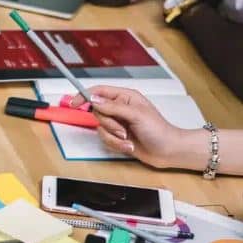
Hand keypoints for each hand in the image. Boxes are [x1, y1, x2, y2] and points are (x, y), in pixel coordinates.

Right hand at [75, 85, 197, 168]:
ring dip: (113, 136)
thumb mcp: (135, 114)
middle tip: (122, 129)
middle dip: (108, 124)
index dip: (85, 95)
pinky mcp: (117, 136)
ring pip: (100, 127)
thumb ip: (113, 106)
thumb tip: (93, 100)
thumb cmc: (158, 130)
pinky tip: (129, 146)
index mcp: (125, 97)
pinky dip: (116, 144)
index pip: (99, 91)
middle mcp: (120, 108)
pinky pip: (105, 139)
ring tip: (128, 139)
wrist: (168, 151)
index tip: (74, 103)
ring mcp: (118, 122)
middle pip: (97, 112)